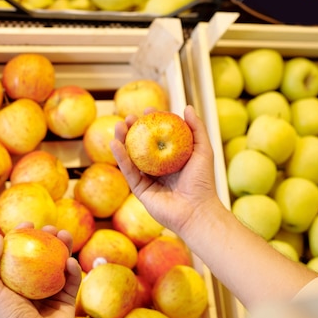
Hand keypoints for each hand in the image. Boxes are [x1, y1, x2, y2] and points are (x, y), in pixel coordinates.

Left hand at [0, 222, 81, 317]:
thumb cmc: (8, 317)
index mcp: (15, 283)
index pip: (20, 254)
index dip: (24, 236)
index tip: (28, 224)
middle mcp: (34, 286)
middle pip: (43, 256)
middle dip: (48, 239)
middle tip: (51, 228)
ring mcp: (52, 292)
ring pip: (61, 264)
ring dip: (64, 248)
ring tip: (65, 236)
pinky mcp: (68, 301)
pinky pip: (73, 281)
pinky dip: (73, 270)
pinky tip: (70, 262)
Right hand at [110, 105, 220, 236]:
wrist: (196, 210)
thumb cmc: (203, 181)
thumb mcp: (203, 150)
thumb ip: (197, 129)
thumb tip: (186, 107)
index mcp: (172, 159)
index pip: (159, 137)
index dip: (152, 123)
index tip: (148, 110)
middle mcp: (159, 168)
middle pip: (142, 145)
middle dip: (134, 130)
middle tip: (129, 117)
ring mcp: (148, 179)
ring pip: (131, 157)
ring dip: (122, 140)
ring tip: (118, 125)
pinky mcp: (140, 190)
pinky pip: (128, 172)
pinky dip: (120, 158)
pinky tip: (115, 144)